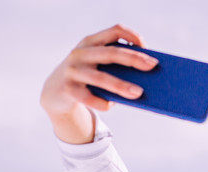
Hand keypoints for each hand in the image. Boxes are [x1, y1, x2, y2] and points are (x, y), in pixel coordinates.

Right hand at [40, 23, 157, 118]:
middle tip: (153, 66)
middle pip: (111, 53)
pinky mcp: (67, 89)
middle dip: (134, 59)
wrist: (55, 92)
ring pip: (101, 78)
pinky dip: (102, 102)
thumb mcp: (98, 66)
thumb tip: (146, 80)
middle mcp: (80, 53)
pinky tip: (110, 105)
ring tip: (139, 93)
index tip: (146, 46)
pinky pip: (88, 97)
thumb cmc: (87, 78)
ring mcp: (72, 71)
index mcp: (91, 42)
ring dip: (121, 86)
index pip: (114, 31)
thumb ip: (116, 67)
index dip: (132, 36)